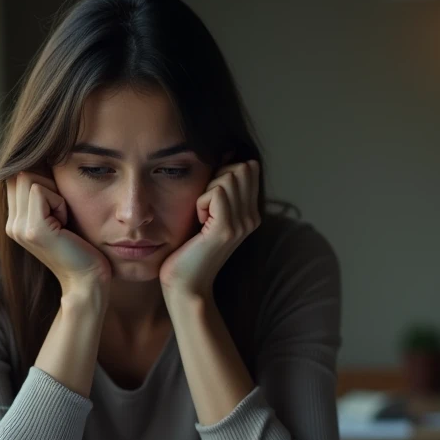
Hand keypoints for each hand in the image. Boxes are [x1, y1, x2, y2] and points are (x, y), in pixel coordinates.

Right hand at [5, 171, 110, 291]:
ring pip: (28, 177)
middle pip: (20, 172)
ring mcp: (18, 227)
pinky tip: (65, 224)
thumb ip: (44, 194)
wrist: (87, 280)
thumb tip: (44, 157)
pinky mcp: (33, 229)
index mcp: (15, 220)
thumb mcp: (59, 215)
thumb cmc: (82, 246)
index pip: (16, 175)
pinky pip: (40, 191)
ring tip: (63, 220)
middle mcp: (11, 224)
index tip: (60, 205)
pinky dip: (59, 202)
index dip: (41, 179)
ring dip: (54, 193)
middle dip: (48, 184)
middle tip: (63, 213)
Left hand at [159, 159, 260, 296]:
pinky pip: (218, 192)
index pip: (248, 167)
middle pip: (241, 167)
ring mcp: (242, 224)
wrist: (187, 286)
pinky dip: (201, 201)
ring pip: (229, 176)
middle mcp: (252, 218)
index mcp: (251, 213)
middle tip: (203, 205)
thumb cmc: (189, 250)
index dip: (224, 172)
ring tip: (201, 215)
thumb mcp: (208, 215)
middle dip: (217, 177)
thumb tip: (223, 153)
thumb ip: (219, 190)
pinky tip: (198, 221)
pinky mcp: (226, 229)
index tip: (209, 198)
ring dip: (207, 190)